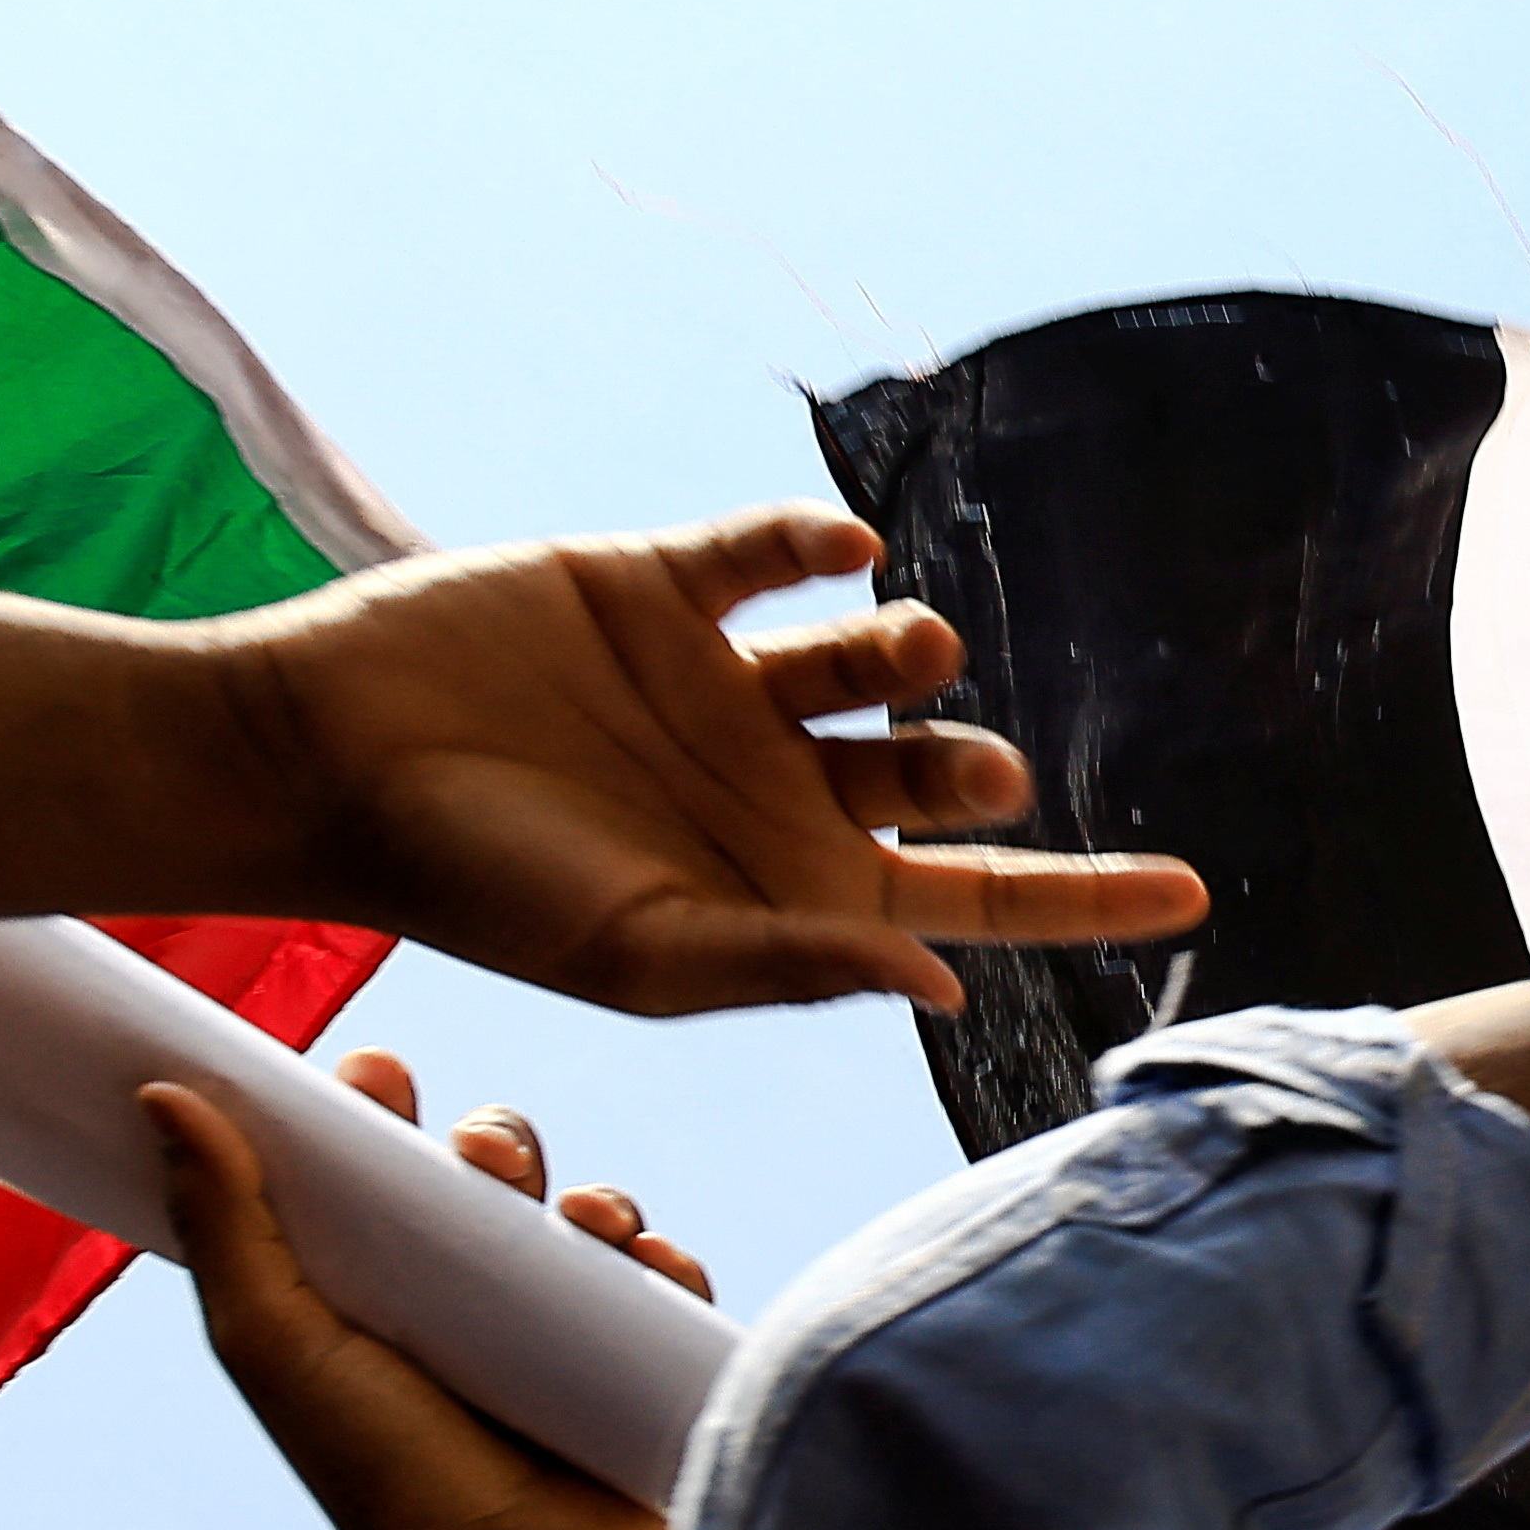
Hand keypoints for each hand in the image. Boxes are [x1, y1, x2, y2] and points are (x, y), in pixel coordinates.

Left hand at [140, 1055, 715, 1529]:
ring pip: (579, 1207)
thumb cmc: (376, 1473)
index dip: (374, 1105)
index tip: (378, 1077)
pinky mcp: (630, 1354)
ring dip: (584, 1190)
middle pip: (486, 1165)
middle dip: (492, 1136)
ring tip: (582, 1221)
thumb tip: (164, 1092)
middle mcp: (459, 1292)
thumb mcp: (273, 1338)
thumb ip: (222, 1219)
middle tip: (481, 1157)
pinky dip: (658, 1253)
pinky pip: (659, 1270)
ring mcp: (551, 1325)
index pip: (371, 1159)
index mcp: (366, 1279)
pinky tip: (641, 1262)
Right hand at [226, 507, 1208, 1020]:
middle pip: (939, 781)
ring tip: (905, 657)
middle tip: (960, 772)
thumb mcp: (642, 953)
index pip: (974, 905)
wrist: (329, 761)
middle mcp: (774, 791)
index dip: (1088, 898)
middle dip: (971, 772)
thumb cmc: (476, 887)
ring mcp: (722, 688)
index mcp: (790, 894)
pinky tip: (838, 553)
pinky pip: (775, 555)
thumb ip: (791, 964)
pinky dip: (820, 545)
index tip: (1199, 892)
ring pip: (875, 662)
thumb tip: (944, 983)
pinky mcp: (659, 588)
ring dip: (913, 654)